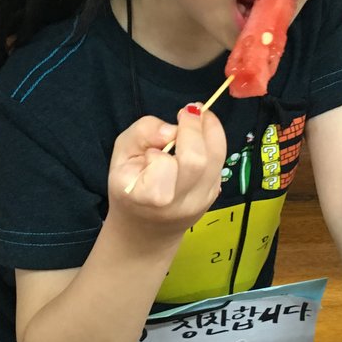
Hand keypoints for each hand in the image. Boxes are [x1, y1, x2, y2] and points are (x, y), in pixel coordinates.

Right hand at [109, 104, 225, 234]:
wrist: (145, 230)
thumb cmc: (129, 187)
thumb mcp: (121, 154)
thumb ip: (142, 132)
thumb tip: (171, 129)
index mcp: (148, 197)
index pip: (163, 164)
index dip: (160, 149)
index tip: (154, 147)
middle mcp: (179, 203)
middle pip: (197, 160)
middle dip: (194, 128)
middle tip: (188, 111)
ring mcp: (201, 201)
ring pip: (216, 158)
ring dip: (210, 130)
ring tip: (198, 117)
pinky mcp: (214, 196)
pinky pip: (220, 162)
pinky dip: (213, 143)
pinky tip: (200, 137)